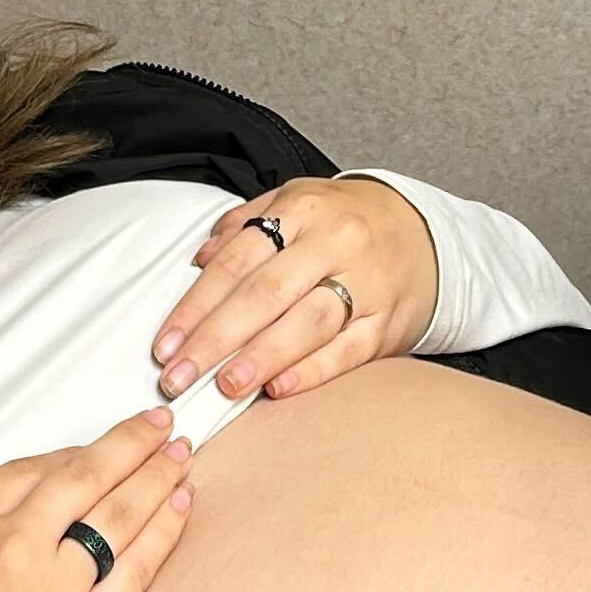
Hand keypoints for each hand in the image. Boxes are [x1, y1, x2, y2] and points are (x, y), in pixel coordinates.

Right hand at [0, 409, 196, 591]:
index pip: (29, 471)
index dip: (70, 452)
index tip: (96, 446)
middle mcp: (14, 547)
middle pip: (84, 477)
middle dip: (129, 444)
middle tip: (159, 425)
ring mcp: (56, 590)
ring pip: (118, 514)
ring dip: (156, 476)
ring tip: (181, 456)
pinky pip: (137, 569)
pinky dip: (164, 531)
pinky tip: (182, 507)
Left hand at [153, 177, 442, 401]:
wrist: (425, 234)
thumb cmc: (346, 223)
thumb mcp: (295, 202)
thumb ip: (244, 225)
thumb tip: (197, 260)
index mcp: (303, 209)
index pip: (237, 261)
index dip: (196, 306)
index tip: (165, 344)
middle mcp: (334, 243)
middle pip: (266, 294)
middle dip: (216, 339)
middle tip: (179, 376)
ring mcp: (366, 283)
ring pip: (307, 322)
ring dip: (260, 358)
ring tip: (223, 386)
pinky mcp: (388, 321)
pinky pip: (347, 350)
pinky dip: (312, 371)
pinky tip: (278, 388)